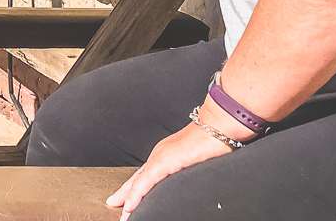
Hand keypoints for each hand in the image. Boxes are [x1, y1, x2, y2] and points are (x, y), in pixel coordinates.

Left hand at [105, 123, 233, 219]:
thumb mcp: (198, 161)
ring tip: (122, 214)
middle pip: (137, 179)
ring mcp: (161, 156)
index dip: (135, 188)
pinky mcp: (165, 161)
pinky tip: (130, 206)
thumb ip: (189, 171)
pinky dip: (137, 195)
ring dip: (129, 199)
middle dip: (126, 194)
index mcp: (166, 154)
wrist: (221, 124)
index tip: (127, 199)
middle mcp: (159, 154)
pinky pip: (146, 181)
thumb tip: (190, 182)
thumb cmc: (216, 139)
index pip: (146, 175)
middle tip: (114, 205)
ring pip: (138, 183)